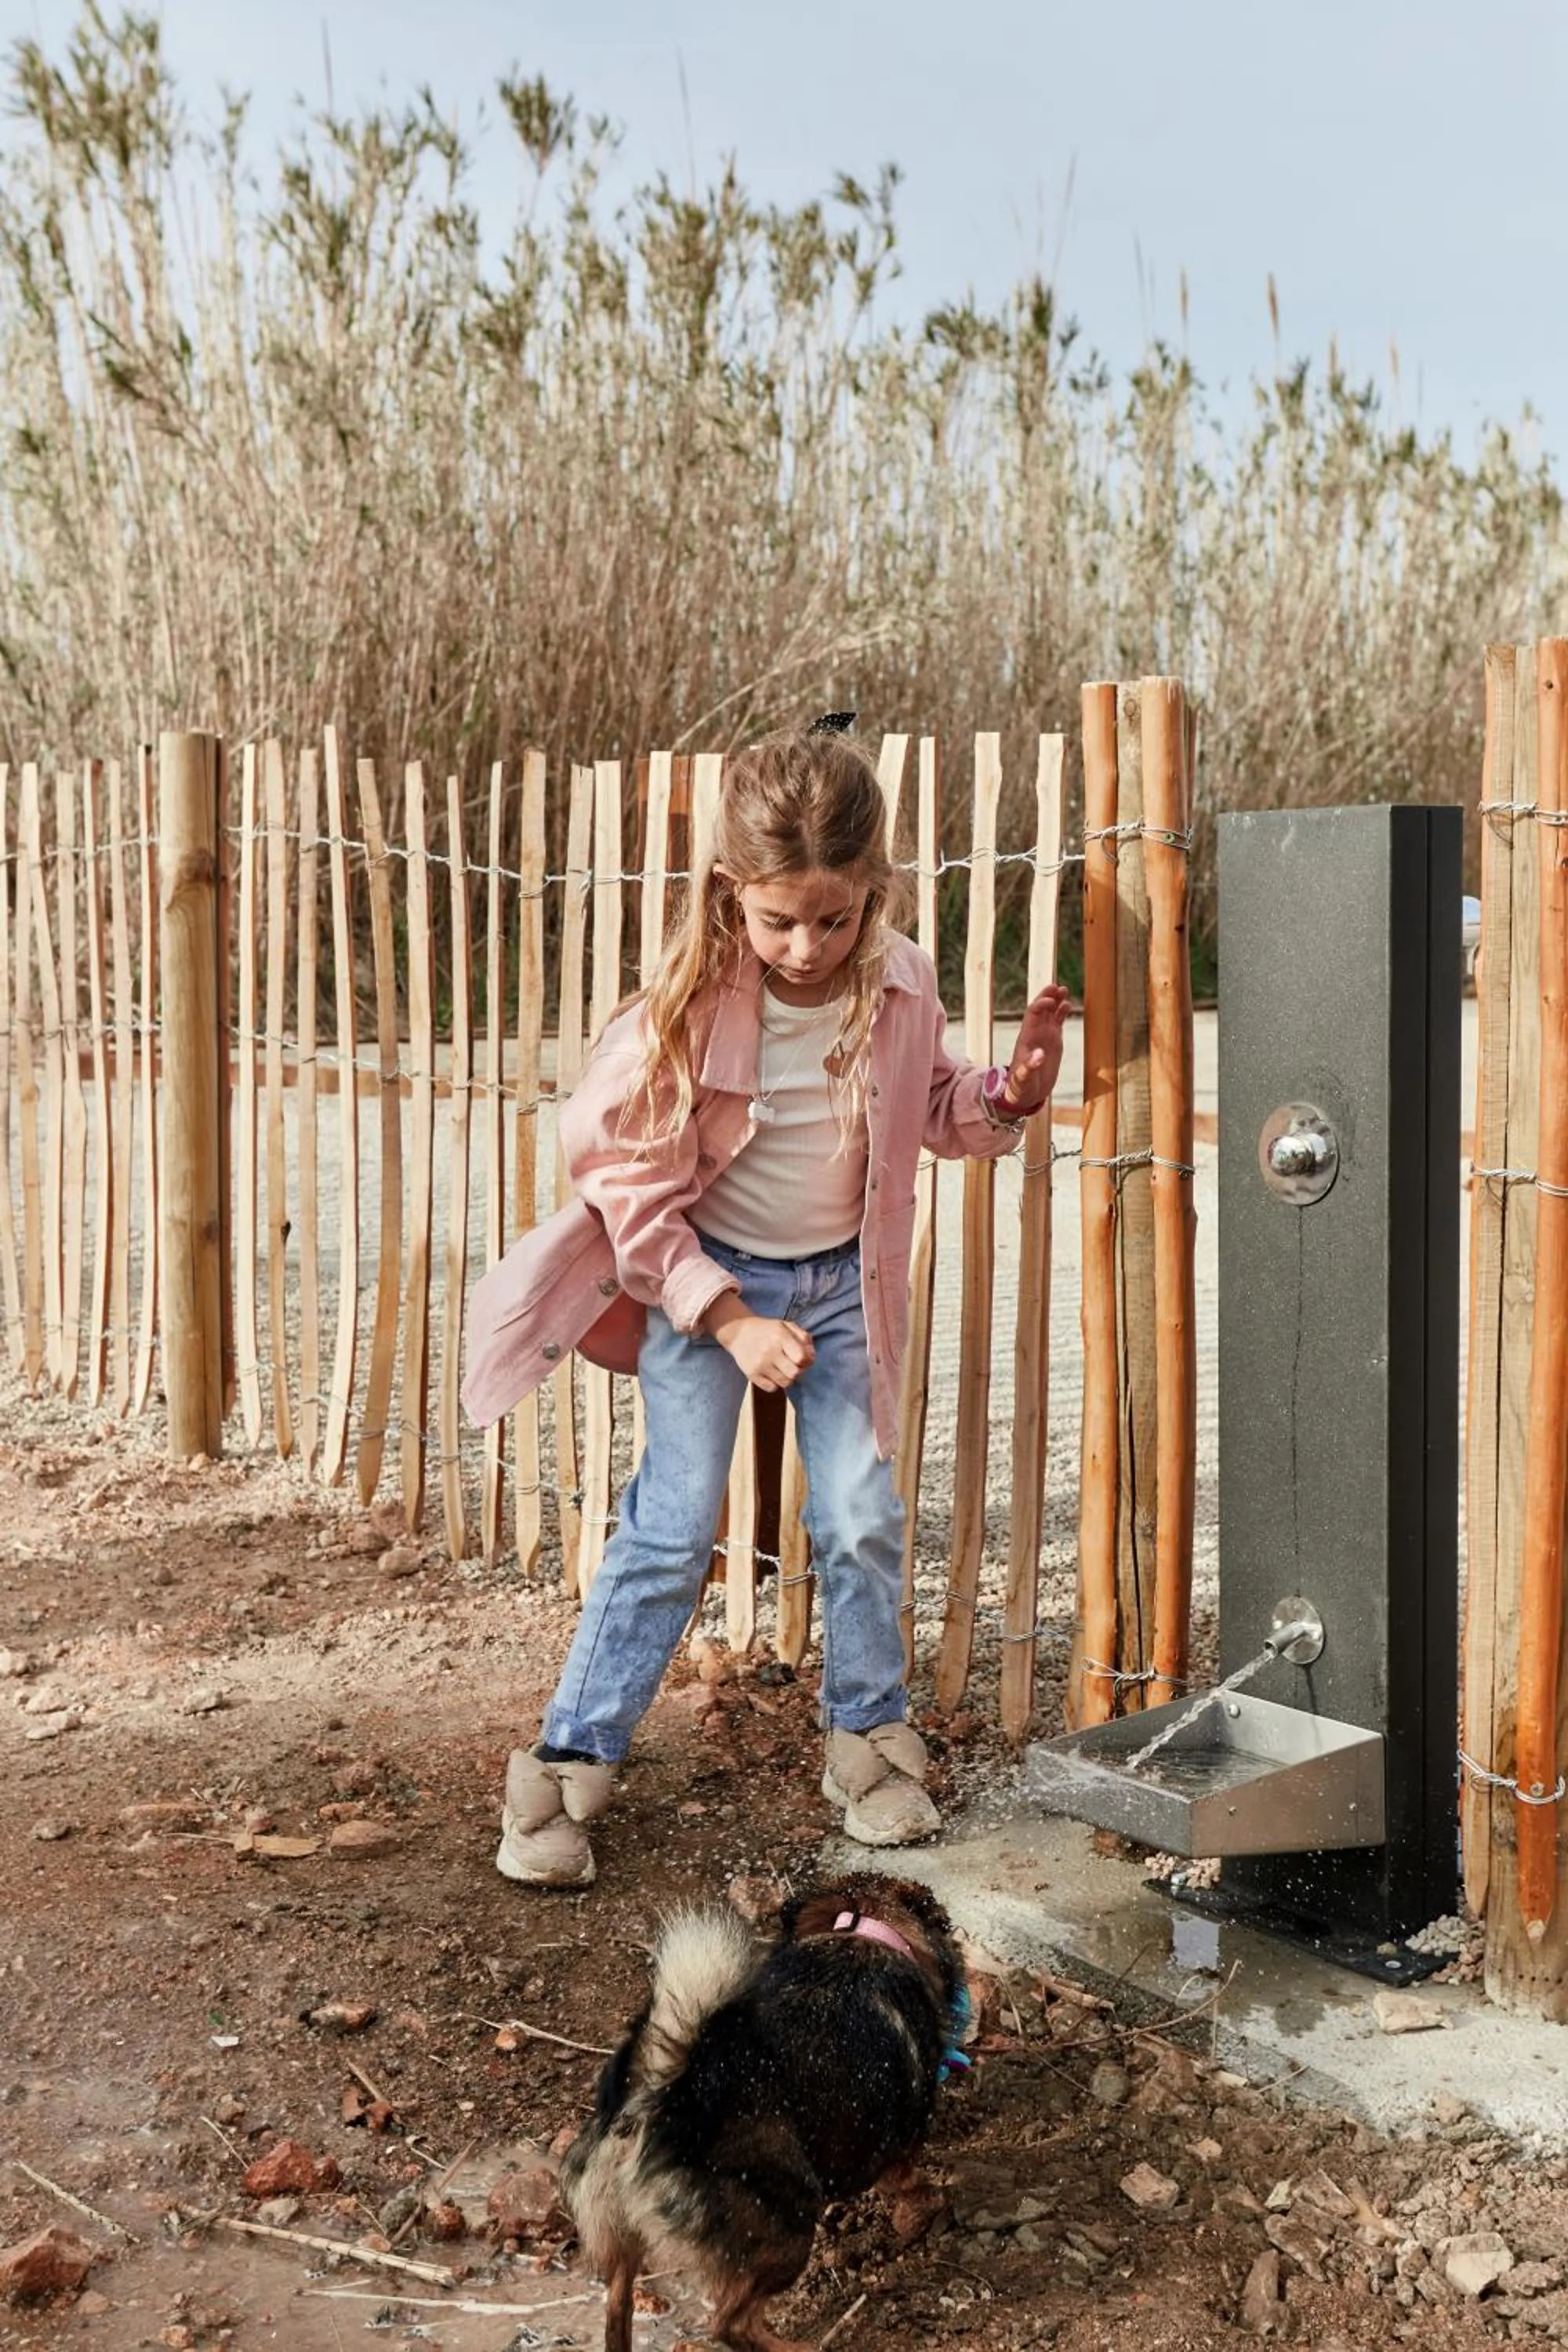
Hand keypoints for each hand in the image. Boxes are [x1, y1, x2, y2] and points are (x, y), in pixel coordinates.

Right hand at [703, 1300, 814, 1391]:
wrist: (738, 1333)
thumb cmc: (767, 1330)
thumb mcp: (786, 1326)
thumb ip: (803, 1337)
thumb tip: (812, 1356)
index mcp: (780, 1336)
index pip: (801, 1357)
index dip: (807, 1360)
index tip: (802, 1358)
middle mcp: (769, 1351)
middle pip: (795, 1373)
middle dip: (798, 1371)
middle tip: (794, 1365)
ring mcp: (759, 1364)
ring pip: (785, 1383)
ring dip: (788, 1378)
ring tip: (783, 1369)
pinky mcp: (751, 1375)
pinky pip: (772, 1388)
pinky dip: (775, 1383)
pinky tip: (772, 1373)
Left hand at [1002, 983, 1071, 1114]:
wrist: (1025, 1094)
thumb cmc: (1020, 1087)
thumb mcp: (1022, 1079)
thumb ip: (1029, 1067)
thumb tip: (1039, 1055)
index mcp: (1026, 1038)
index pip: (1032, 1014)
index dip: (1041, 1005)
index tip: (1051, 1002)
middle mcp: (1035, 1033)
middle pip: (1041, 1008)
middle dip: (1048, 996)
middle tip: (1058, 987)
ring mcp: (1044, 1036)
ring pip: (1050, 1013)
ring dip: (1056, 1001)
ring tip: (1064, 990)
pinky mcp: (1053, 1042)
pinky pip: (1057, 1023)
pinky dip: (1062, 1013)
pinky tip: (1068, 1005)